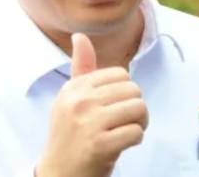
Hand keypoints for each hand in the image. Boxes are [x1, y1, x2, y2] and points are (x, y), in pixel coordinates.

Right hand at [35, 34, 147, 176]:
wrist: (59, 174)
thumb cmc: (70, 136)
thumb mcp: (70, 99)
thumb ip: (80, 68)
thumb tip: (80, 36)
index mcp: (74, 87)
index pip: (121, 74)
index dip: (125, 92)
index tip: (115, 108)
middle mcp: (79, 101)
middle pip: (133, 90)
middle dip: (135, 108)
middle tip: (124, 122)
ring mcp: (89, 123)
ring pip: (138, 108)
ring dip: (139, 123)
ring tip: (126, 132)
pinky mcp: (100, 145)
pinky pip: (136, 132)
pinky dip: (135, 140)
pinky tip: (121, 145)